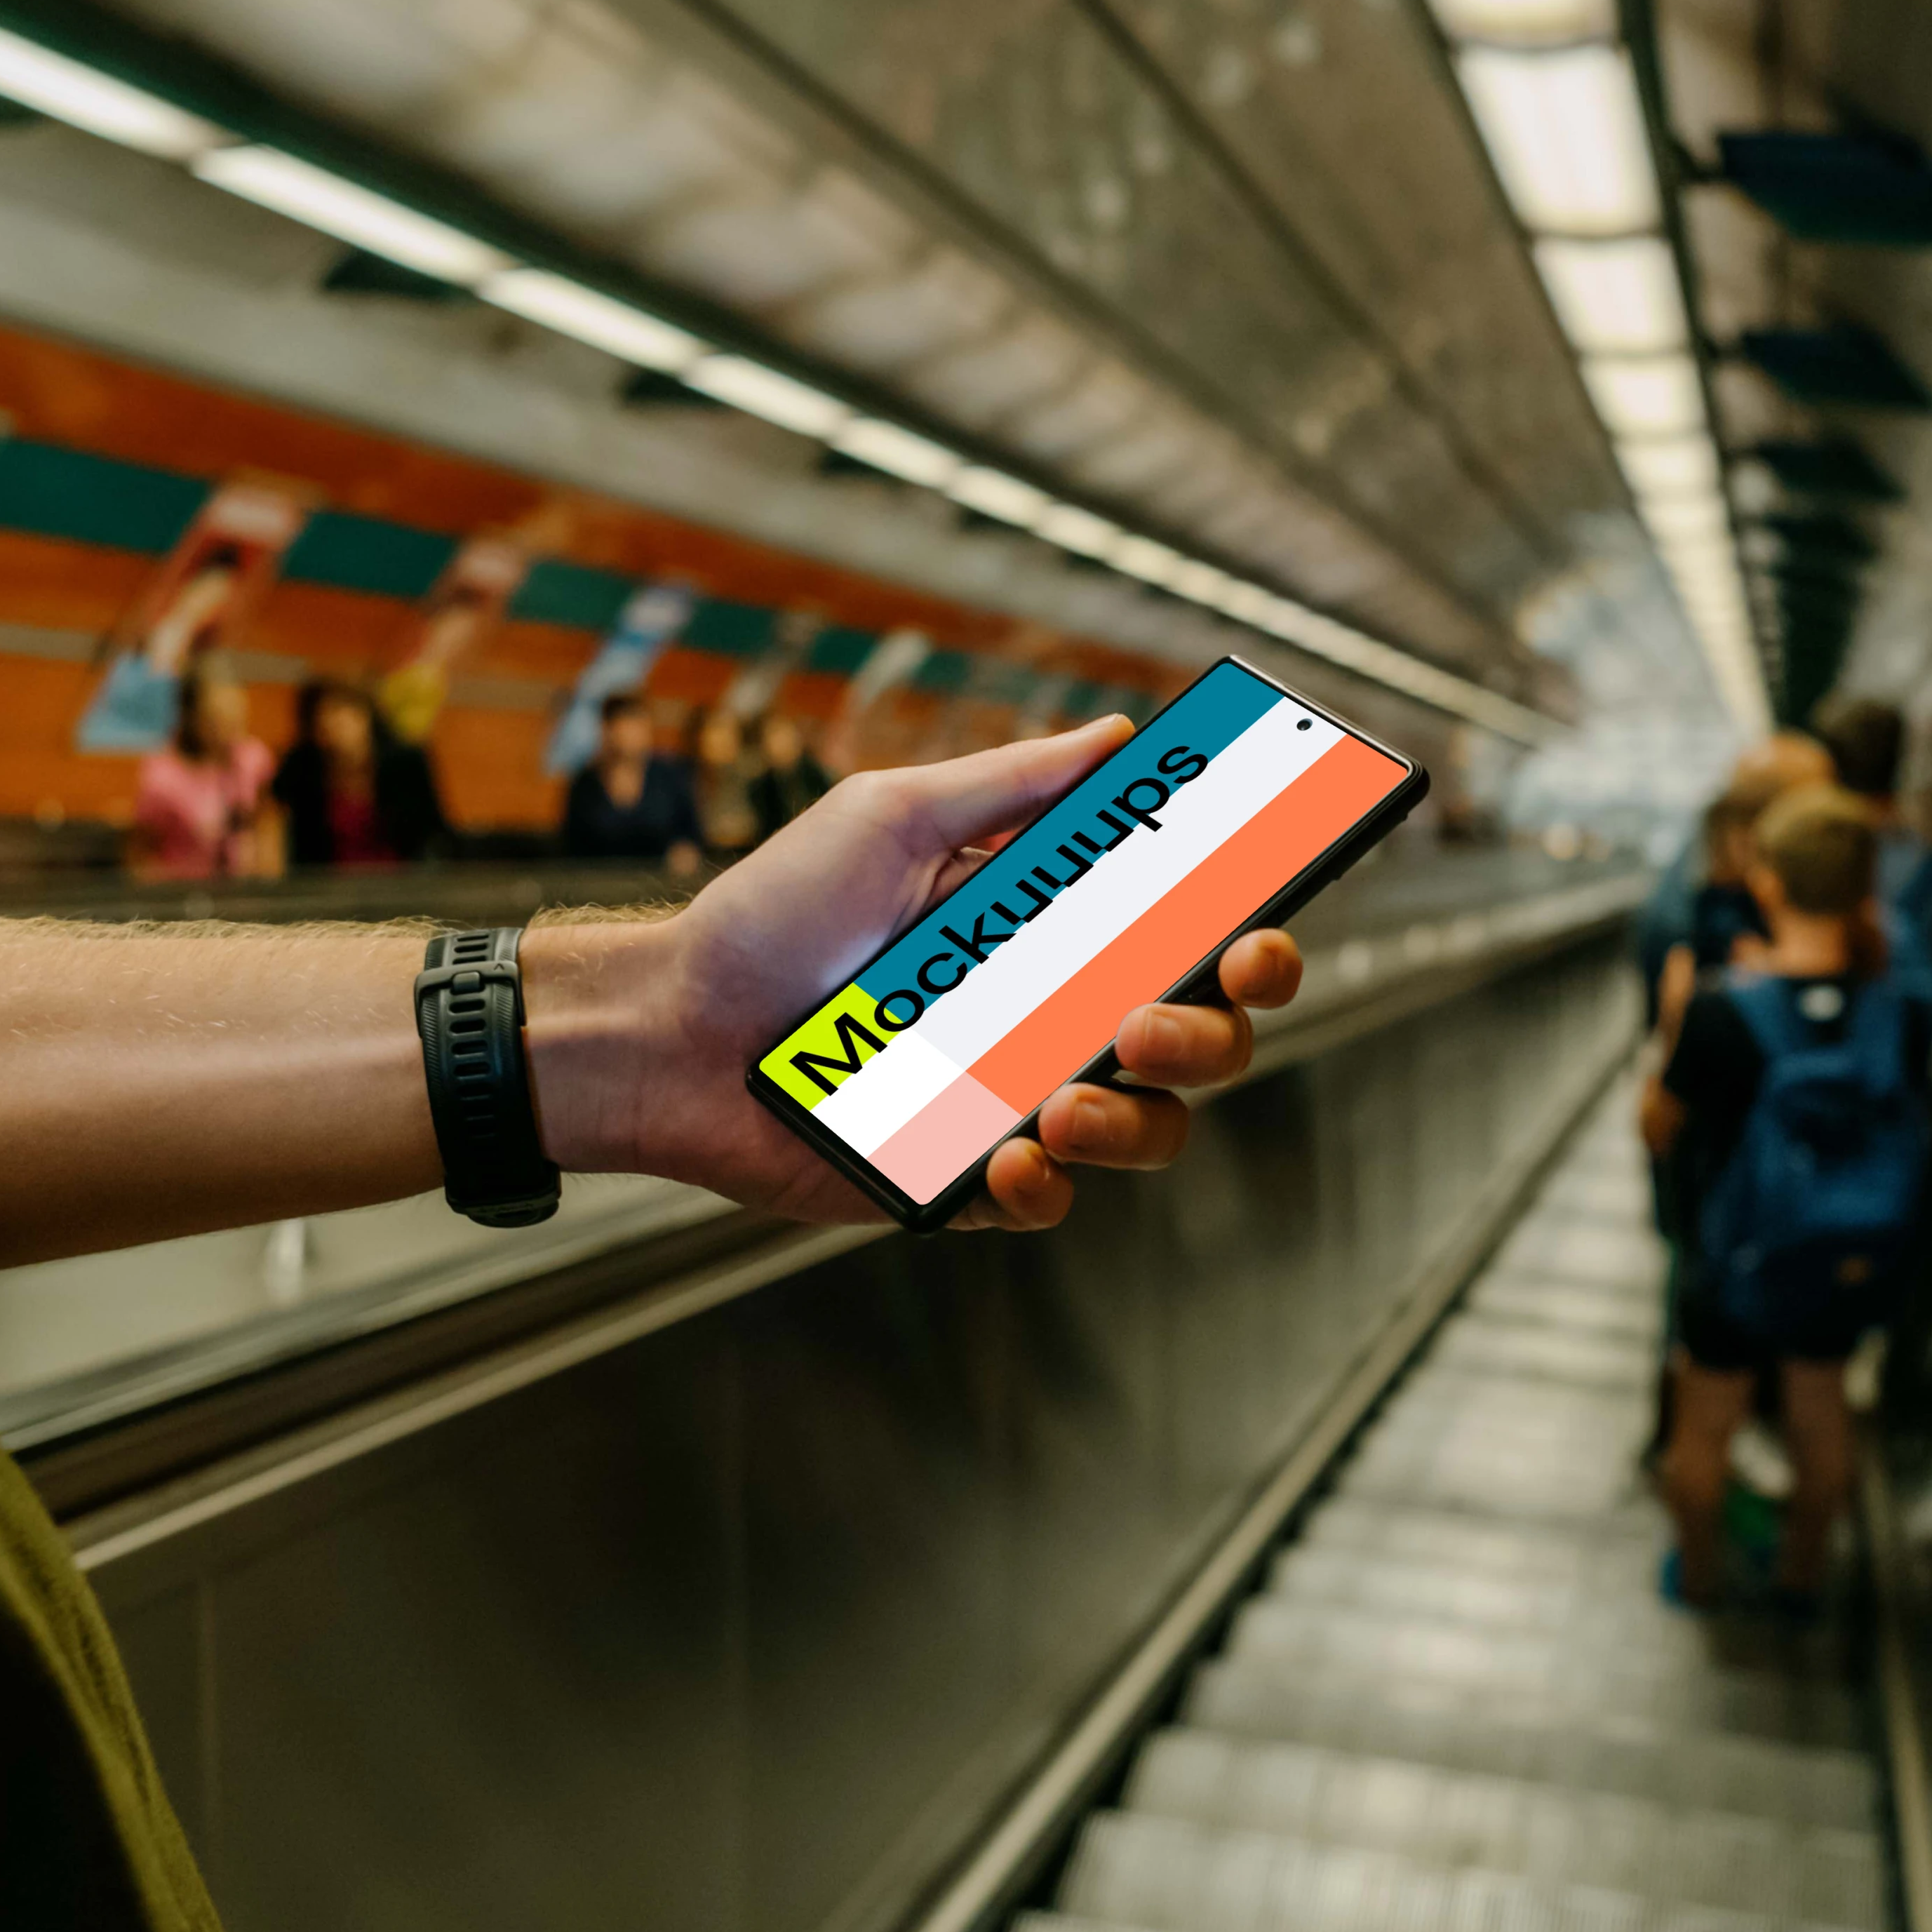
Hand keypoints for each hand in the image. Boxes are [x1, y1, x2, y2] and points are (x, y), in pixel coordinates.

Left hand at [523, 716, 1303, 1230]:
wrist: (670, 1024)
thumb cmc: (773, 912)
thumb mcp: (891, 817)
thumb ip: (1011, 783)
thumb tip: (1121, 733)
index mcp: (1058, 928)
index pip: (1193, 936)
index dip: (1255, 941)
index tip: (1260, 934)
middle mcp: (1054, 1017)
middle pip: (1202, 1039)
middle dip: (1208, 1034)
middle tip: (1148, 1021)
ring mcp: (1015, 1101)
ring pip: (1147, 1130)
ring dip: (1133, 1120)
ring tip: (1062, 1102)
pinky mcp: (962, 1177)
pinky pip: (1046, 1199)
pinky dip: (1044, 1183)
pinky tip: (1006, 1155)